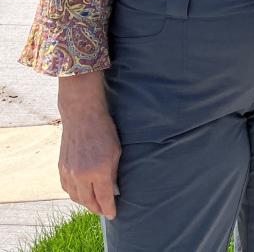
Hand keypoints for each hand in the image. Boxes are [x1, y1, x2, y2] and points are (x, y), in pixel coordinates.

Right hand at [57, 73, 120, 218]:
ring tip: (94, 204)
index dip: (109, 209)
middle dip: (97, 208)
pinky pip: (67, 188)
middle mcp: (81, 175)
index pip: (104, 198)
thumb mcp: (116, 152)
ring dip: (85, 203)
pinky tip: (82, 193)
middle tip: (104, 211)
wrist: (82, 116)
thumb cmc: (104, 131)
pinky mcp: (61, 168)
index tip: (113, 214)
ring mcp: (69, 172)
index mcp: (99, 171)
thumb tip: (113, 191)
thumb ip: (113, 173)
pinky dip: (75, 194)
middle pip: (88, 201)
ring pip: (76, 197)